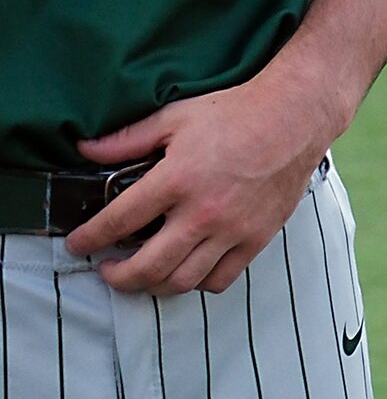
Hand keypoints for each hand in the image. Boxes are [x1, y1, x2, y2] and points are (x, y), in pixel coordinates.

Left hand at [66, 74, 347, 294]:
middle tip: (106, 270)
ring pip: (181, 280)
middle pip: (147, 267)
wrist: (296, 117)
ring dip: (152, 285)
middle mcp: (203, 212)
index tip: (77, 245)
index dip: (89, 239)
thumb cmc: (237, 113)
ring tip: (142, 275)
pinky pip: (220, 279)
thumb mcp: (176, 117)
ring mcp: (232, 229)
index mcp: (177, 180)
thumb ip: (127, 138)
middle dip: (116, 276)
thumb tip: (84, 148)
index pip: (118, 222)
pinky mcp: (257, 237)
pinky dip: (196, 283)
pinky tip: (186, 270)